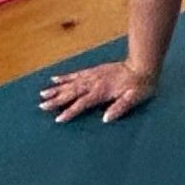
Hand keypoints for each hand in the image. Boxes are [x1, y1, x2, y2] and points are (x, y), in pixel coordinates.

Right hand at [38, 57, 153, 121]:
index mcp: (102, 91)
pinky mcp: (94, 71)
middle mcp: (94, 83)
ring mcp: (93, 75)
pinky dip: (65, 77)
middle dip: (56, 100)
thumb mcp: (135, 98)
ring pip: (70, 83)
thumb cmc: (140, 85)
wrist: (143, 65)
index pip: (82, 103)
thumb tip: (106, 118)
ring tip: (43, 94)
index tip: (58, 118)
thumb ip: (120, 107)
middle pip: (71, 92)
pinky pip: (76, 74)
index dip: (70, 111)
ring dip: (56, 89)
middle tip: (42, 106)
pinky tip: (55, 79)